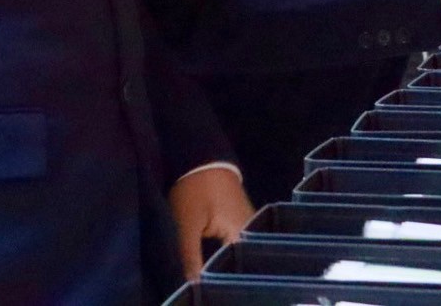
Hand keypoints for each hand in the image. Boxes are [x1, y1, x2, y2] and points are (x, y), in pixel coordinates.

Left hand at [169, 165, 253, 281]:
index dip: (225, 281)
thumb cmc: (194, 187)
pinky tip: (219, 261)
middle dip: (227, 274)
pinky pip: (239, 243)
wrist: (200, 156)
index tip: (212, 285)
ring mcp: (249, 223)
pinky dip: (229, 252)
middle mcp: (253, 229)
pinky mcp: (242, 219)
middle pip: (244, 261)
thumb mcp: (187, 223)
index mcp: (243, 232)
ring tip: (215, 274)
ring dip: (229, 263)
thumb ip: (190, 256)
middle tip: (211, 280)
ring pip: (242, 253)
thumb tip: (194, 284)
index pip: (241, 269)